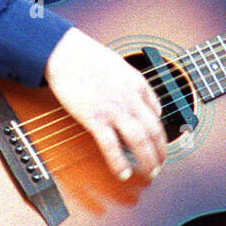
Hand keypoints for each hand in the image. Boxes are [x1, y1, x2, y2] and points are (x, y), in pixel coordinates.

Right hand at [43, 27, 167, 180]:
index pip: (157, 114)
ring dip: (148, 160)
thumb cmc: (88, 58)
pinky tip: (124, 173)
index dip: (161, 133)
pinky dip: (120, 162)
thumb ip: (138, 87)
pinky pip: (111, 146)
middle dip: (160, 152)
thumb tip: (153, 107)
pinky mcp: (94, 118)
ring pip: (139, 140)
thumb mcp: (122, 68)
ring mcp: (113, 109)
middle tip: (160, 165)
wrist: (65, 53)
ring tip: (150, 173)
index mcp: (138, 84)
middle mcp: (130, 98)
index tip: (159, 145)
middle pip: (154, 131)